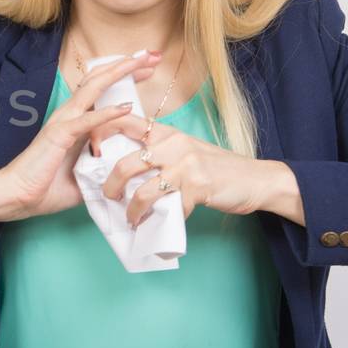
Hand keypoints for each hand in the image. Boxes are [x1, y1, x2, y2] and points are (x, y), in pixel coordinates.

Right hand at [0, 51, 161, 225]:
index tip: (147, 68)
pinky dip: (108, 112)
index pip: (101, 89)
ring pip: (93, 88)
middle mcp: (68, 115)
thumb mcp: (84, 176)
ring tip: (140, 62)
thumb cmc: (44, 188)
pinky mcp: (59, 135)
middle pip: (99, 79)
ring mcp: (63, 122)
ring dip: (118, 74)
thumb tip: (124, 173)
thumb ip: (102, 169)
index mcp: (73, 121)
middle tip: (152, 55)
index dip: (124, 75)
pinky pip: (87, 120)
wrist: (16, 197)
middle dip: (127, 65)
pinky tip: (127, 106)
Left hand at [89, 115, 303, 225]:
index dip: (101, 133)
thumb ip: (158, 152)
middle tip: (108, 197)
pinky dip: (158, 220)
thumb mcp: (185, 150)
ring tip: (129, 218)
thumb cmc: (217, 167)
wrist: (256, 179)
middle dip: (110, 185)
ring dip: (131, 209)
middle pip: (126, 163)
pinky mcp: (196, 188)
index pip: (124, 122)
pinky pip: (168, 208)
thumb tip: (124, 166)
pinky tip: (155, 225)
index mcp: (166, 133)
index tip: (91, 152)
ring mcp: (185, 166)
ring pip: (142, 190)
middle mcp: (173, 145)